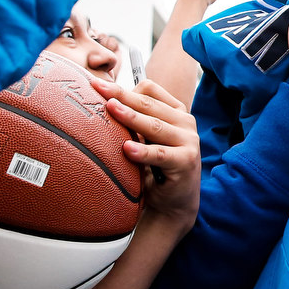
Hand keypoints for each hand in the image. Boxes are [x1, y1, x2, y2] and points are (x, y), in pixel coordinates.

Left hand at [92, 77, 200, 231]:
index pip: (150, 90)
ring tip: (111, 109)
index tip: (100, 86)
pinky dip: (143, 151)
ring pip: (155, 125)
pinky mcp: (186, 161)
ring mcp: (188, 140)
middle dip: (122, 96)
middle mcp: (185, 122)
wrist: (173, 202)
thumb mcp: (147, 139)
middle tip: (99, 89)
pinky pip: (160, 154)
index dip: (124, 88)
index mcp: (176, 111)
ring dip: (131, 117)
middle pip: (149, 104)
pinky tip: (127, 149)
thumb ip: (135, 121)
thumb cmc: (156, 167)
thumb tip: (102, 100)